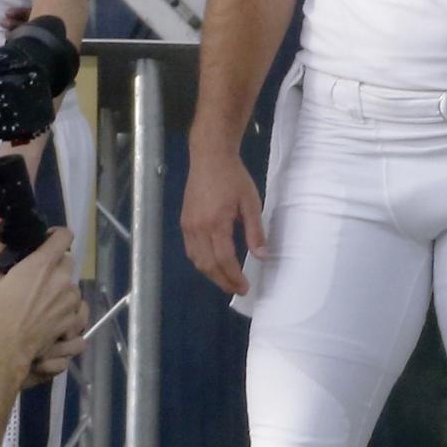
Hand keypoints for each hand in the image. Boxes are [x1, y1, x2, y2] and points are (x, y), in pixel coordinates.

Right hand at [0, 228, 85, 377]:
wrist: (5, 347)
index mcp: (42, 264)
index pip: (64, 236)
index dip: (57, 236)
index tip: (48, 242)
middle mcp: (62, 278)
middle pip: (68, 261)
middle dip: (56, 265)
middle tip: (40, 277)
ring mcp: (71, 299)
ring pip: (72, 285)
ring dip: (62, 289)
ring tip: (43, 301)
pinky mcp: (74, 318)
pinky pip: (76, 307)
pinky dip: (67, 309)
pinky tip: (52, 317)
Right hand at [180, 144, 266, 296]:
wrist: (210, 157)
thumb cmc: (234, 178)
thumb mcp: (251, 203)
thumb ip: (255, 231)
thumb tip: (262, 256)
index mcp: (216, 223)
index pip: (224, 259)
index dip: (234, 276)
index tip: (244, 288)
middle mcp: (197, 228)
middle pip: (207, 265)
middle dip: (222, 281)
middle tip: (237, 289)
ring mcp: (188, 225)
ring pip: (196, 260)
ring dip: (211, 274)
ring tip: (227, 281)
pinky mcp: (184, 221)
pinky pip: (191, 250)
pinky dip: (201, 262)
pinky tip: (213, 264)